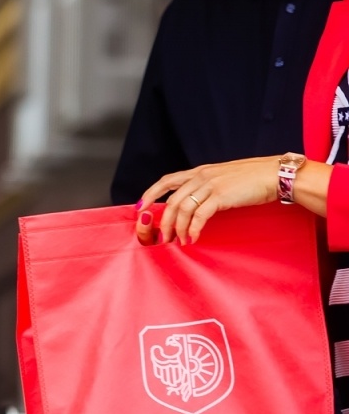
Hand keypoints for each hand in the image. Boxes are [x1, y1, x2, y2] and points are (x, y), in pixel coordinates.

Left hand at [135, 156, 279, 244]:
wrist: (273, 175)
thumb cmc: (250, 179)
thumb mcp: (221, 178)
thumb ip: (205, 186)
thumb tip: (195, 202)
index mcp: (198, 171)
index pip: (166, 181)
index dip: (151, 194)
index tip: (140, 208)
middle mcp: (200, 176)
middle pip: (172, 200)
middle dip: (164, 221)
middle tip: (163, 237)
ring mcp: (210, 185)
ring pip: (182, 209)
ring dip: (178, 228)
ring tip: (179, 241)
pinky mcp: (221, 196)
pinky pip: (200, 215)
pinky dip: (193, 229)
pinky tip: (193, 238)